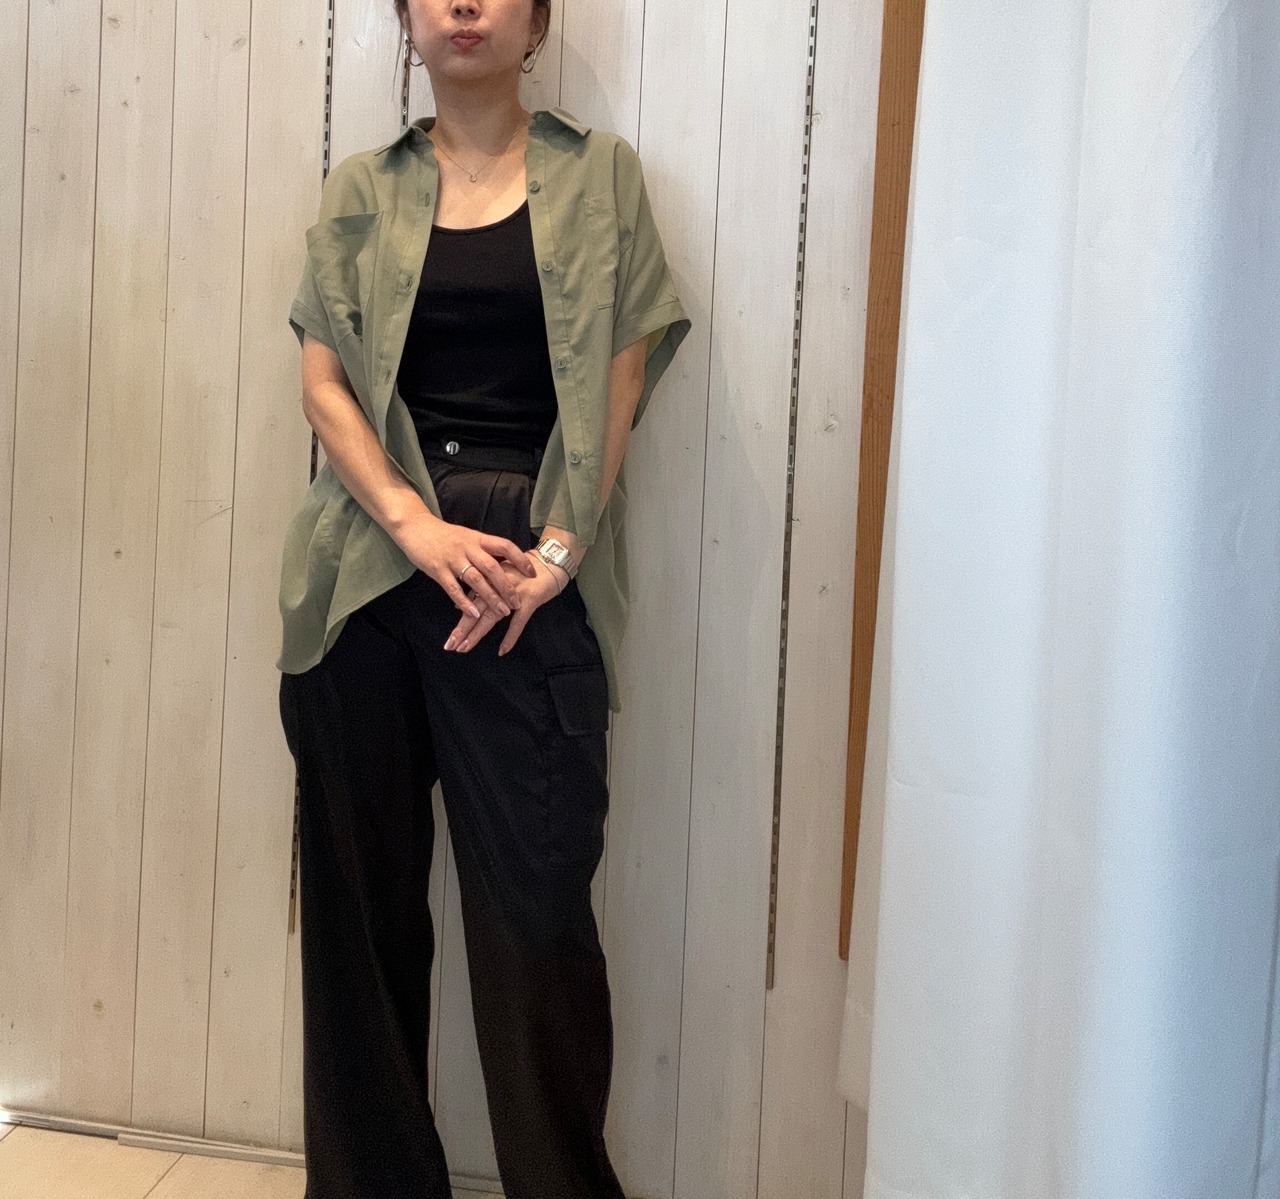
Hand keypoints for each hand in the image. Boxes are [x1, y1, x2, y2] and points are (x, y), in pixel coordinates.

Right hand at [393, 512, 537, 618]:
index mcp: (477, 538)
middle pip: (493, 567)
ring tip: (503, 612)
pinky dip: (464, 601)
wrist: (414, 526)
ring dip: (491, 597)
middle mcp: (467, 547)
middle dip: (507, 586)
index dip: (520, 559)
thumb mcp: (466, 537)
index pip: (505, 546)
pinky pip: (453, 588)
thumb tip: (503, 562)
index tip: (532, 572)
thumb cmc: (442, 535)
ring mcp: (452, 558)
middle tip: (518, 603)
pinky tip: (474, 613)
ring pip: (476, 579)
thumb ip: (482, 549)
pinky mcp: (437, 569)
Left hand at [444, 551, 566, 655]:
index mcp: (488, 579)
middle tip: (450, 646)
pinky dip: (510, 637)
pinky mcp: (529, 600)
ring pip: (492, 616)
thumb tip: (459, 608)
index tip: (449, 639)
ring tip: (465, 647)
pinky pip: (518, 622)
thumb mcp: (498, 576)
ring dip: (477, 633)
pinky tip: (502, 650)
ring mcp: (513, 594)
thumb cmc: (524, 571)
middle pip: (476, 610)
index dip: (460, 621)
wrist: (550, 562)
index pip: (469, 601)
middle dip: (462, 629)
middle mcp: (497, 585)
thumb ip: (479, 591)